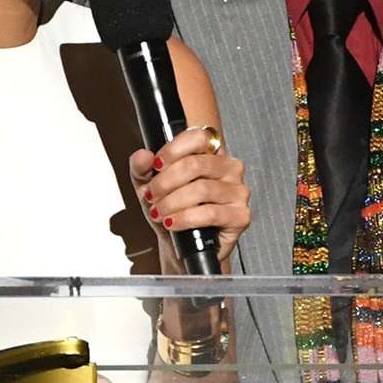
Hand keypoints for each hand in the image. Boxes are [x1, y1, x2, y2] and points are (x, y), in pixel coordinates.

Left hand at [127, 126, 249, 271]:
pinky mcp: (241, 216)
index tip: (156, 165)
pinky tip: (172, 223)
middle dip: (166, 182)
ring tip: (159, 212)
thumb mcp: (149, 185)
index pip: (198, 137)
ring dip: (172, 203)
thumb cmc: (172, 210)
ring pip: (201, 190)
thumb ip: (141, 168)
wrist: (182, 245)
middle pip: (195, 165)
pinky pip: (210, 214)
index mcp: (212, 153)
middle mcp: (229, 168)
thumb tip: (143, 156)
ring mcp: (238, 191)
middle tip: (151, 196)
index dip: (173, 150)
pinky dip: (185, 219)